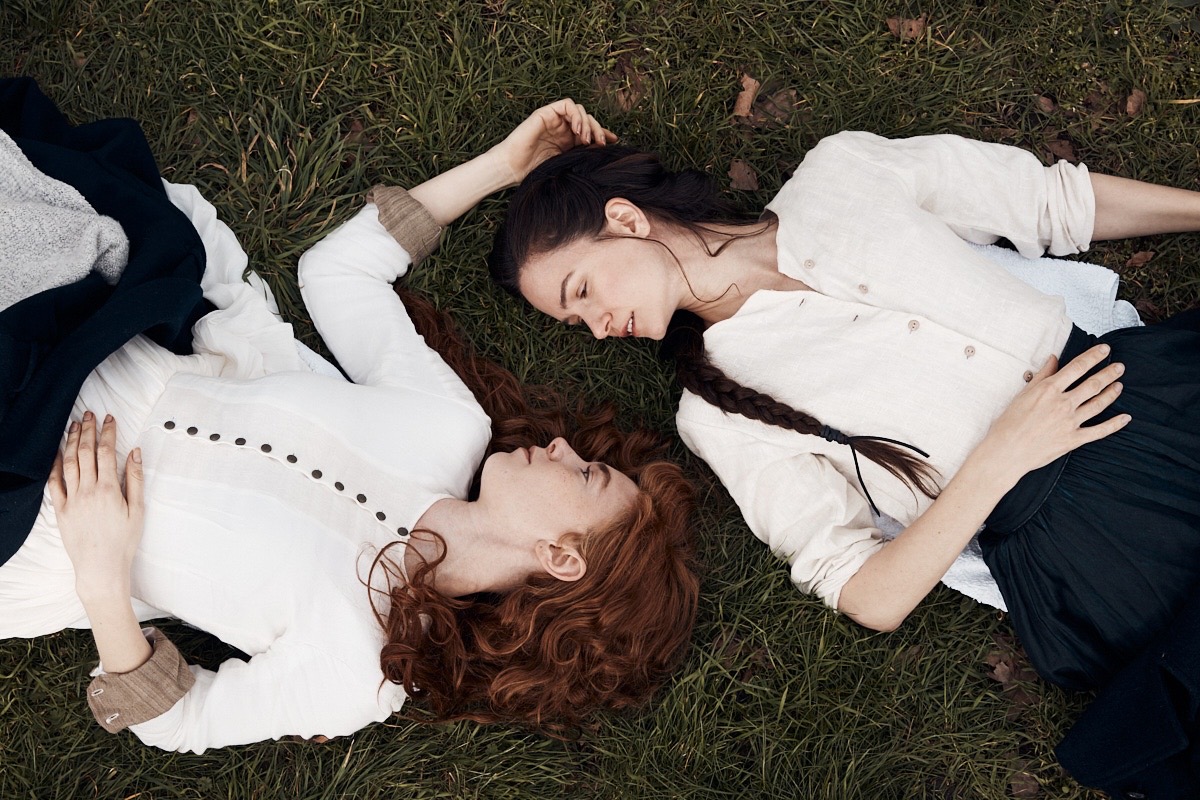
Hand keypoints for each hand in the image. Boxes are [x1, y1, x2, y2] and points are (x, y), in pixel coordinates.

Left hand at [48, 412, 144, 602]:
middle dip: (88, 431)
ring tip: (74, 426)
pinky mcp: (60, 510)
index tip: (110, 419)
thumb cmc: (123, 541)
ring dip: (71, 442)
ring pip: (69, 463)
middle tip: (89, 415)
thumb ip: (135, 479)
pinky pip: (54, 482)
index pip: (106, 453)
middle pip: (85, 453)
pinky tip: (58, 453)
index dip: (108, 433)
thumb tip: (135, 453)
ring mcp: (71, 500)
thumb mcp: (138, 510)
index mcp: (108, 490)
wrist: (100, 567)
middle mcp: (87, 491)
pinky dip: (55, 465)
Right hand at [490, 98, 616, 186]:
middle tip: (601, 144)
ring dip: (588, 123)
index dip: (603, 134)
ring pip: (580, 111)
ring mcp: (554, 120)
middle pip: (588, 119)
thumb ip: (581, 157)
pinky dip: (577, 115)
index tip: (613, 143)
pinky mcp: (545, 113)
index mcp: (567, 141)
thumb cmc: (534, 171)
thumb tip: (602, 154)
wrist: (512, 169)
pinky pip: (567, 105)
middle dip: (598, 130)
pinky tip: (578, 131)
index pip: (590, 131)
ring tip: (588, 140)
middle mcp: (562, 128)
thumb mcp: (565, 165)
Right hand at [982, 344, 1130, 481]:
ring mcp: (1070, 422)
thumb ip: (1042, 375)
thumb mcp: (1023, 393)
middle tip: (1119, 367)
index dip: (1094, 356)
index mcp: (1049, 390)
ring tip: (1119, 385)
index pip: (1077, 367)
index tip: (1105, 350)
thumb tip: (1053, 359)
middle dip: (1109, 373)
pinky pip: (1099, 431)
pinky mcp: (1073, 439)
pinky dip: (1114, 424)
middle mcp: (1063, 404)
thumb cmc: (1010, 422)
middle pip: (1093, 384)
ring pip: (1098, 404)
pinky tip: (1125, 418)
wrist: (1007, 450)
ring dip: (1111, 393)